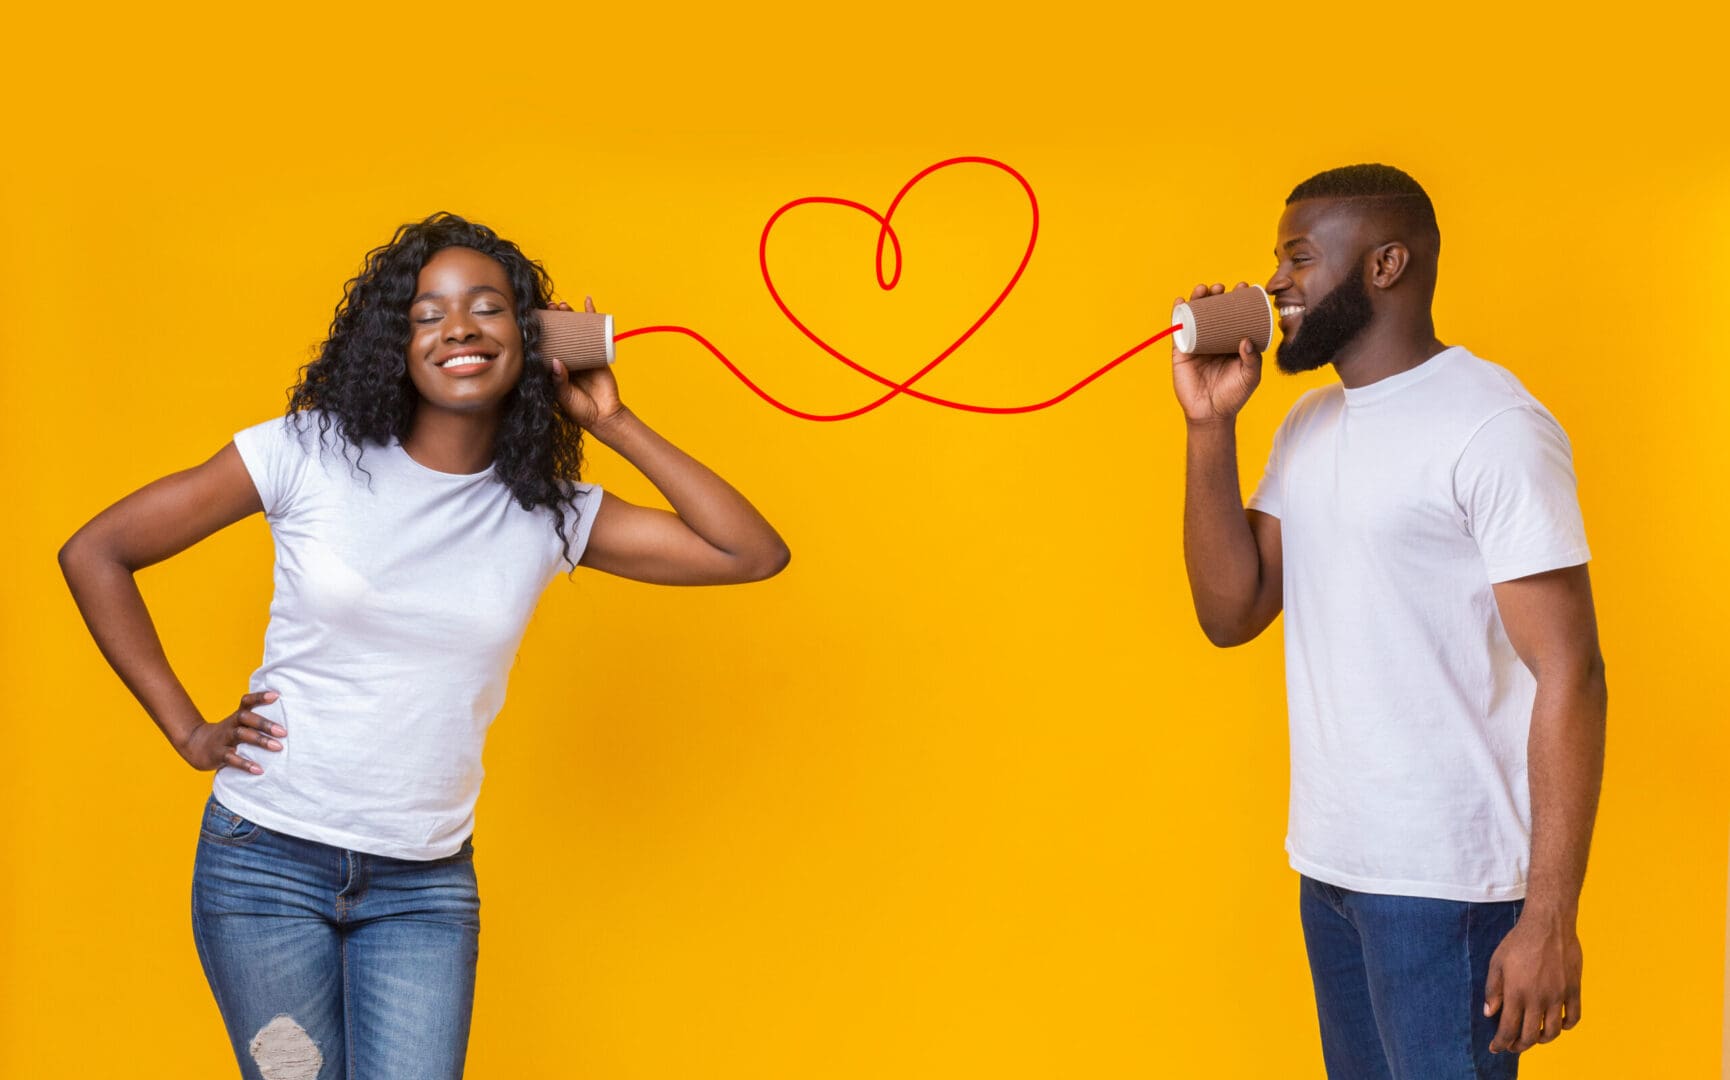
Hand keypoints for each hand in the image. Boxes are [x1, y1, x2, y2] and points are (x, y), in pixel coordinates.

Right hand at [175, 690, 284, 773]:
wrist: (196, 746)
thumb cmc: (228, 734)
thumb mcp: (239, 724)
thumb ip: (258, 720)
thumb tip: (289, 720)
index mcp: (237, 716)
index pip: (247, 701)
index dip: (260, 697)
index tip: (276, 696)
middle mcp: (230, 724)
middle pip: (246, 718)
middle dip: (265, 724)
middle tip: (284, 732)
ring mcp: (223, 738)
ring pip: (241, 735)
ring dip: (260, 740)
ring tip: (278, 747)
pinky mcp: (218, 754)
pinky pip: (232, 758)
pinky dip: (245, 764)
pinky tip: (259, 770)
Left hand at [544, 296, 626, 430]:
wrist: (604, 416)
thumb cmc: (579, 410)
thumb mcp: (564, 396)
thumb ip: (559, 381)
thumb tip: (556, 361)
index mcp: (554, 367)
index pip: (546, 344)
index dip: (541, 331)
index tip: (534, 319)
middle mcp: (568, 358)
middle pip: (561, 332)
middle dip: (555, 318)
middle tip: (551, 308)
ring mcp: (584, 354)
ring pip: (576, 330)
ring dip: (570, 315)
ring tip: (564, 305)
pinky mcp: (599, 353)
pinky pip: (596, 332)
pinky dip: (593, 316)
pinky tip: (587, 302)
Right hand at [1171, 282, 1262, 423]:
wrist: (1211, 413)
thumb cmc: (1233, 395)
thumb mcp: (1250, 377)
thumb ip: (1252, 360)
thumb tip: (1246, 339)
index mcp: (1232, 341)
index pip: (1236, 315)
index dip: (1239, 300)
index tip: (1244, 288)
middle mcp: (1215, 339)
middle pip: (1215, 311)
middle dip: (1217, 295)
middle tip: (1222, 288)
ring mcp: (1197, 343)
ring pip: (1197, 316)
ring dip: (1198, 299)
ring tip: (1204, 290)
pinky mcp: (1182, 350)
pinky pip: (1178, 329)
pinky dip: (1178, 313)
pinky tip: (1180, 301)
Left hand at [1484, 912, 1582, 1053]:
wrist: (1548, 924)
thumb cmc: (1519, 941)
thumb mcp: (1497, 962)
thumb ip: (1493, 990)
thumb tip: (1490, 1013)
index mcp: (1516, 992)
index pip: (1508, 1028)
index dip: (1501, 1043)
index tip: (1496, 1048)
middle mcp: (1538, 998)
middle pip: (1529, 1035)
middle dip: (1519, 1045)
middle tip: (1513, 1046)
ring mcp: (1558, 995)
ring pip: (1552, 1031)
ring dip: (1542, 1039)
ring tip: (1534, 1037)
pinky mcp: (1574, 990)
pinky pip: (1573, 1017)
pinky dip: (1566, 1026)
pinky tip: (1557, 1024)